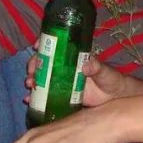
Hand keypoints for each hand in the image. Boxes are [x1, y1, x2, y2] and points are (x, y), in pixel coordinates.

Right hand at [22, 47, 142, 106]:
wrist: (113, 98)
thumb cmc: (110, 79)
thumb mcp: (104, 71)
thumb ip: (96, 67)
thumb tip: (86, 65)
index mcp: (73, 57)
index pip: (55, 46)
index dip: (43, 44)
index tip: (37, 45)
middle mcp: (64, 68)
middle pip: (43, 63)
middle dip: (34, 65)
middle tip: (31, 71)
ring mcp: (61, 82)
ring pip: (41, 78)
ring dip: (32, 80)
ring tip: (30, 84)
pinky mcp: (61, 96)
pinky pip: (45, 95)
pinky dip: (36, 97)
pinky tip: (29, 99)